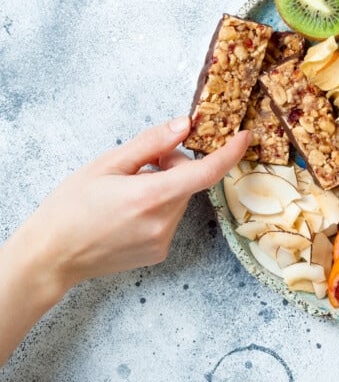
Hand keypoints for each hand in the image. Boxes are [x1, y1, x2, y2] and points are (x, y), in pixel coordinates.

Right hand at [25, 116, 250, 290]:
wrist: (50, 257)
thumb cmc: (70, 208)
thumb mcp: (107, 164)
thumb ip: (151, 143)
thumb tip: (184, 125)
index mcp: (151, 197)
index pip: (205, 172)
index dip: (230, 153)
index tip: (244, 137)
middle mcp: (163, 222)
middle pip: (188, 182)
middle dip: (174, 166)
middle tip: (144, 164)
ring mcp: (162, 241)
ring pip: (179, 200)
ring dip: (165, 188)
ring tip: (127, 192)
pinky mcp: (159, 252)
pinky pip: (170, 219)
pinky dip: (158, 208)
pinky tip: (128, 212)